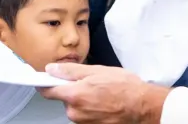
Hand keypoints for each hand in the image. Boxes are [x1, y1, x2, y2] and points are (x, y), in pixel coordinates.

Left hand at [38, 63, 169, 123]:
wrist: (142, 106)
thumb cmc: (125, 88)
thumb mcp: (97, 71)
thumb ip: (71, 71)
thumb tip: (52, 69)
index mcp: (74, 96)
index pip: (47, 91)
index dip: (45, 82)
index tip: (45, 78)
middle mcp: (75, 112)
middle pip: (65, 98)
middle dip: (73, 89)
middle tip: (91, 81)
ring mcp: (83, 122)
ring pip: (76, 106)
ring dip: (84, 98)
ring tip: (103, 92)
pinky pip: (85, 114)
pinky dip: (92, 107)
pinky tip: (105, 101)